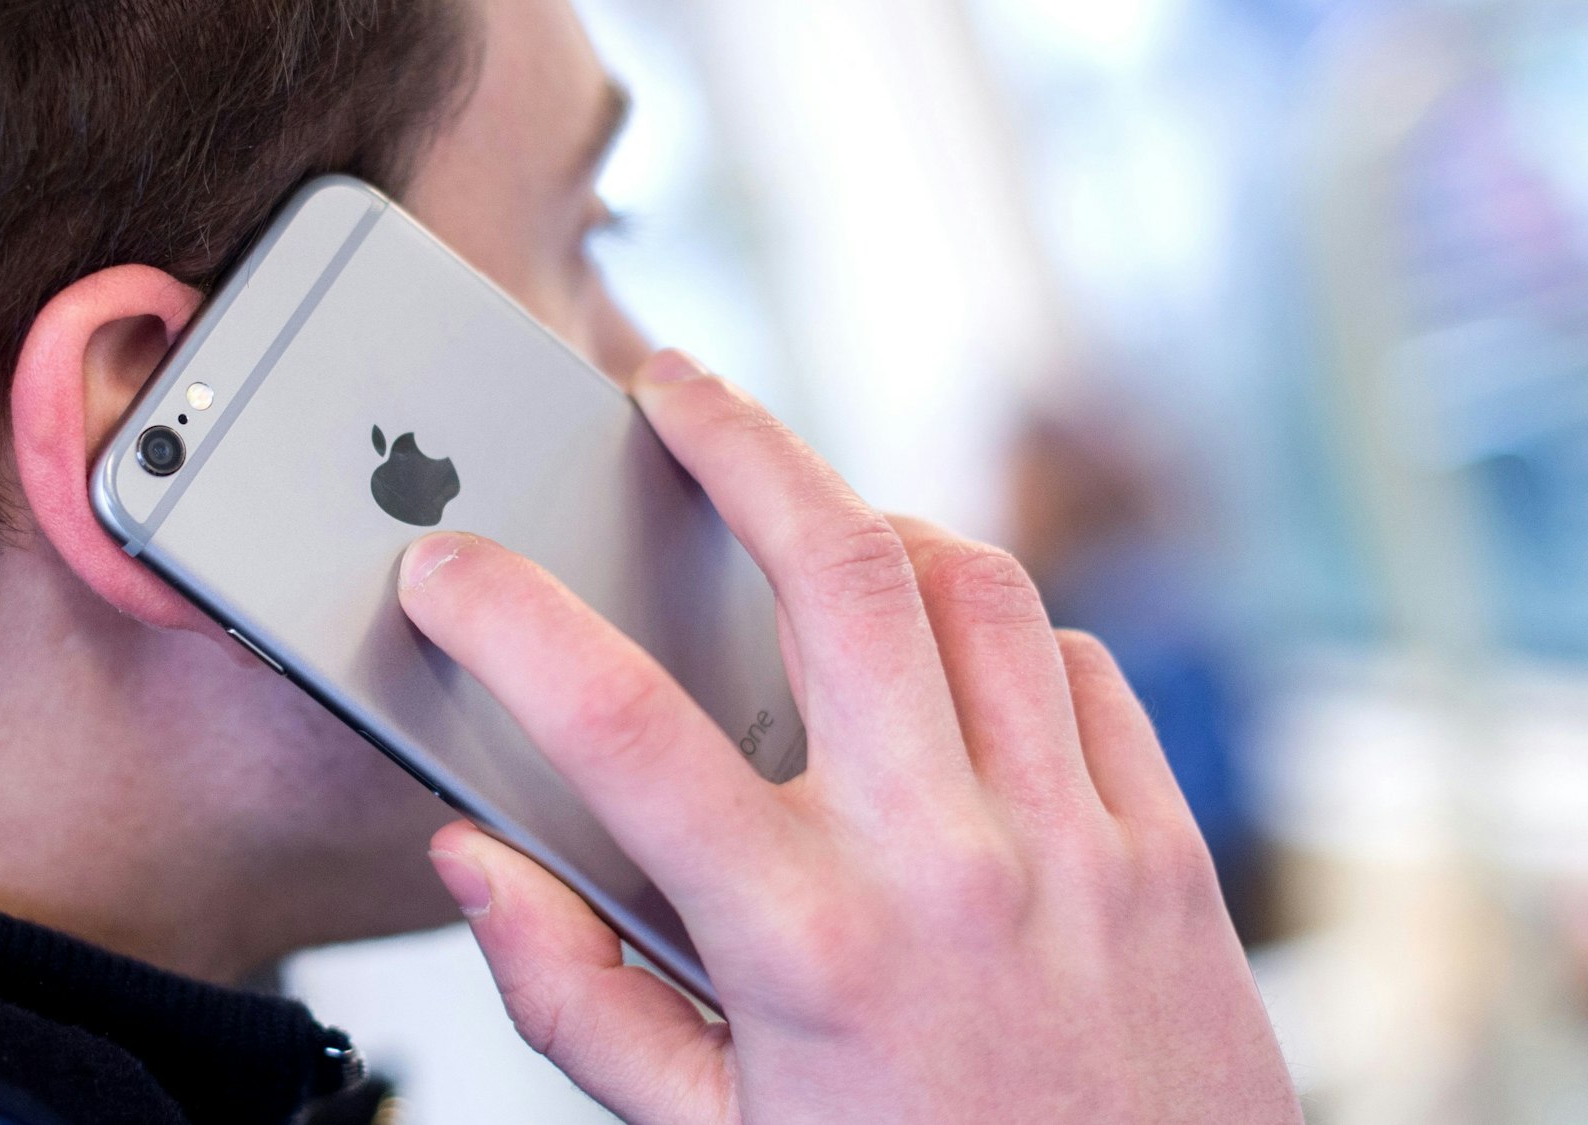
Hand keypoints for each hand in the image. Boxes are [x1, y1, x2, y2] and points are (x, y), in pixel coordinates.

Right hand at [399, 349, 1298, 1123]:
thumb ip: (577, 996)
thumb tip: (474, 861)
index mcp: (802, 944)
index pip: (618, 726)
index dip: (508, 618)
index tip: (448, 564)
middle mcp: (945, 865)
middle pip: (838, 568)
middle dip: (737, 440)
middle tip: (673, 389)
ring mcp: (1074, 846)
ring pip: (977, 587)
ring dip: (878, 526)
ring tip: (812, 524)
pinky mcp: (1166, 854)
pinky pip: (1083, 670)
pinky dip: (1004, 639)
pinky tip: (954, 675)